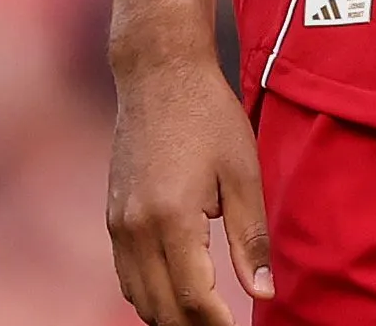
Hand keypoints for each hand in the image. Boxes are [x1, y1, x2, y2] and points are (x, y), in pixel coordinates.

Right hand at [105, 55, 273, 325]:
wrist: (159, 74)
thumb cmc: (208, 116)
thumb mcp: (243, 174)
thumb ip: (250, 238)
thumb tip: (262, 291)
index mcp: (171, 218)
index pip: (191, 296)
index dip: (216, 323)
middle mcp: (135, 228)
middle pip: (160, 306)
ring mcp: (118, 224)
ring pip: (137, 296)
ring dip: (168, 314)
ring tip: (205, 317)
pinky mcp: (112, 216)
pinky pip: (126, 274)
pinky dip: (149, 293)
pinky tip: (176, 292)